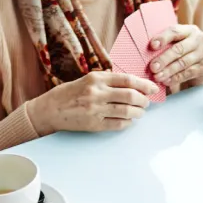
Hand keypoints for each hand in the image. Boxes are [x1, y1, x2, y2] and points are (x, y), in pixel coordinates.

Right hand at [28, 71, 156, 135]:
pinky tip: (129, 121)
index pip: (127, 80)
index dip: (144, 84)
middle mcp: (96, 92)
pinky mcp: (93, 124)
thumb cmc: (69, 93)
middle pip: (130, 96)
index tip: (153, 88)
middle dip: (143, 100)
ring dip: (138, 112)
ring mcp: (95, 109)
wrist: (49, 109)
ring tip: (140, 112)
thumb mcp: (87, 80)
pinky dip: (127, 123)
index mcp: (96, 78)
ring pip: (126, 111)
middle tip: (146, 102)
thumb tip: (133, 85)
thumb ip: (108, 81)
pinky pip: (117, 124)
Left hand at [148, 25, 202, 91]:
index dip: (163, 38)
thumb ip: (166, 44)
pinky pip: (188, 73)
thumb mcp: (177, 44)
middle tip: (152, 67)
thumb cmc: (184, 54)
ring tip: (157, 77)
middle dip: (164, 59)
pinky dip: (176, 78)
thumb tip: (145, 51)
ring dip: (168, 71)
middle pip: (179, 49)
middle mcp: (200, 39)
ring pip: (183, 62)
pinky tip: (166, 81)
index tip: (152, 46)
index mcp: (190, 30)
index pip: (175, 31)